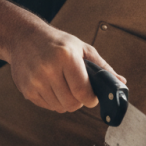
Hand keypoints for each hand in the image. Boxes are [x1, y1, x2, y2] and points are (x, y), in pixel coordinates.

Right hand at [8, 23, 124, 112]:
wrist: (24, 38)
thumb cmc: (57, 42)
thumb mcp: (82, 48)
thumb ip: (102, 66)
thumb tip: (121, 82)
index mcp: (66, 57)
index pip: (83, 91)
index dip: (91, 99)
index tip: (92, 97)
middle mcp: (48, 69)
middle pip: (72, 103)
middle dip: (80, 101)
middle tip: (79, 91)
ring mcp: (36, 81)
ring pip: (60, 107)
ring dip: (67, 102)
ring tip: (65, 86)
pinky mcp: (26, 90)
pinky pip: (47, 106)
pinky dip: (54, 101)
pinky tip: (52, 87)